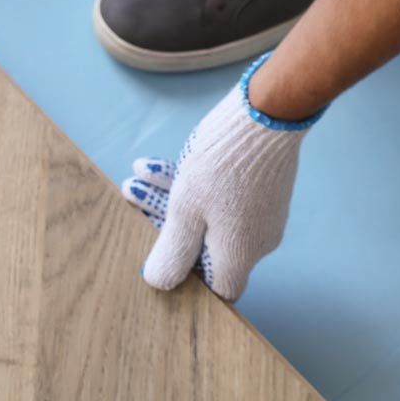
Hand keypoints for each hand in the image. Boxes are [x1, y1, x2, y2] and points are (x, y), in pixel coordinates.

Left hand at [120, 62, 316, 300]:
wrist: (266, 111)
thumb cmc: (223, 164)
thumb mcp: (186, 210)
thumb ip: (173, 250)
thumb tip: (159, 283)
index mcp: (240, 253)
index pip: (219, 289)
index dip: (189, 279)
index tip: (162, 256)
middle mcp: (257, 239)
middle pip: (204, 246)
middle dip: (163, 222)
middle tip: (133, 195)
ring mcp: (262, 212)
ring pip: (208, 215)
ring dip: (170, 196)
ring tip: (137, 176)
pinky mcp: (261, 186)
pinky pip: (222, 196)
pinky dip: (191, 184)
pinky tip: (155, 164)